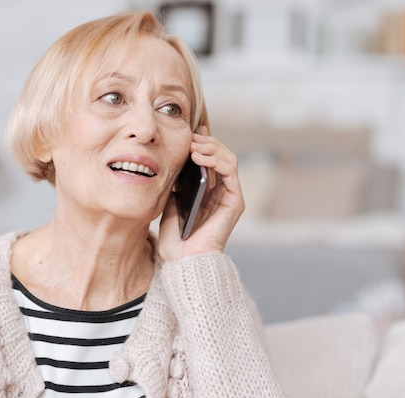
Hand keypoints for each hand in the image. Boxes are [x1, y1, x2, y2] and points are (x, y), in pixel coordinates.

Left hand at [158, 126, 244, 260]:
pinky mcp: (235, 202)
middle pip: (221, 155)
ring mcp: (230, 196)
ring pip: (228, 159)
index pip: (211, 159)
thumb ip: (175, 183)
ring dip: (212, 147)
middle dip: (206, 142)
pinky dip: (217, 160)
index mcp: (208, 191)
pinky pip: (231, 172)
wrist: (182, 260)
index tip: (191, 130)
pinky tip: (200, 157)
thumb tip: (172, 161)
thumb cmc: (175, 237)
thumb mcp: (170, 202)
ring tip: (194, 144)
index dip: (203, 142)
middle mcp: (221, 192)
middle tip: (190, 136)